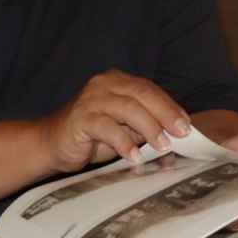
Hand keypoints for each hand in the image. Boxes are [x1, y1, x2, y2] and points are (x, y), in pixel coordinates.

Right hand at [38, 71, 190, 173]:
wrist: (50, 145)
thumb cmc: (92, 137)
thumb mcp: (125, 130)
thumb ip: (145, 127)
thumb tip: (176, 136)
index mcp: (118, 82)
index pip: (150, 90)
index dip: (170, 107)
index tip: (187, 125)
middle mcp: (105, 84)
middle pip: (142, 95)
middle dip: (165, 114)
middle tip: (181, 134)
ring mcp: (91, 99)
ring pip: (127, 108)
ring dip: (149, 128)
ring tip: (162, 146)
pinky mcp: (79, 118)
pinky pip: (106, 127)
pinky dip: (123, 142)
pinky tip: (134, 156)